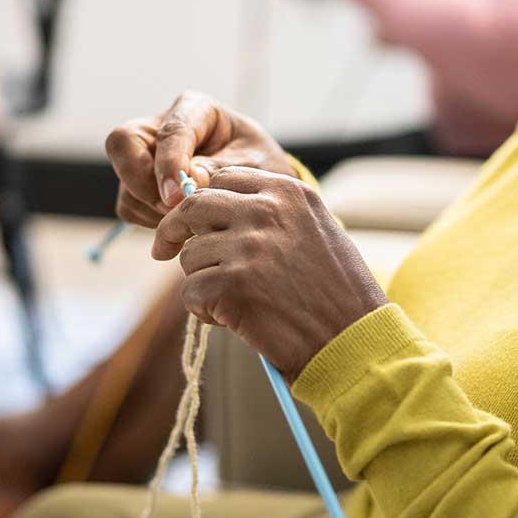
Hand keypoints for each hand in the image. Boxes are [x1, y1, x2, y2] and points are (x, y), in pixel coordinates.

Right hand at [103, 91, 299, 228]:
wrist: (259, 188)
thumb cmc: (260, 166)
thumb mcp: (254, 166)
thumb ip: (220, 173)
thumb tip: (184, 188)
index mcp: (195, 110)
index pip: (170, 131)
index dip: (168, 164)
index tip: (177, 198)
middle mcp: (161, 127)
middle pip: (123, 143)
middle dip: (140, 181)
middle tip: (171, 210)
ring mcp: (145, 156)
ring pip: (126, 182)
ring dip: (152, 209)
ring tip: (192, 220)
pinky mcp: (139, 184)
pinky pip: (129, 206)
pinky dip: (151, 221)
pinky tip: (182, 224)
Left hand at [154, 164, 387, 375]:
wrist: (352, 340)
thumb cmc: (337, 292)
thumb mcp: (317, 230)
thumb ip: (273, 211)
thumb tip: (217, 208)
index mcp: (288, 192)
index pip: (224, 178)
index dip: (204, 201)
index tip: (194, 221)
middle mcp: (266, 211)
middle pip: (193, 206)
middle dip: (173, 228)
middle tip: (164, 249)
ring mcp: (247, 247)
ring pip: (189, 255)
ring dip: (200, 279)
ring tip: (233, 300)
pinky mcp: (232, 285)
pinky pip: (191, 292)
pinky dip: (203, 310)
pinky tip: (232, 320)